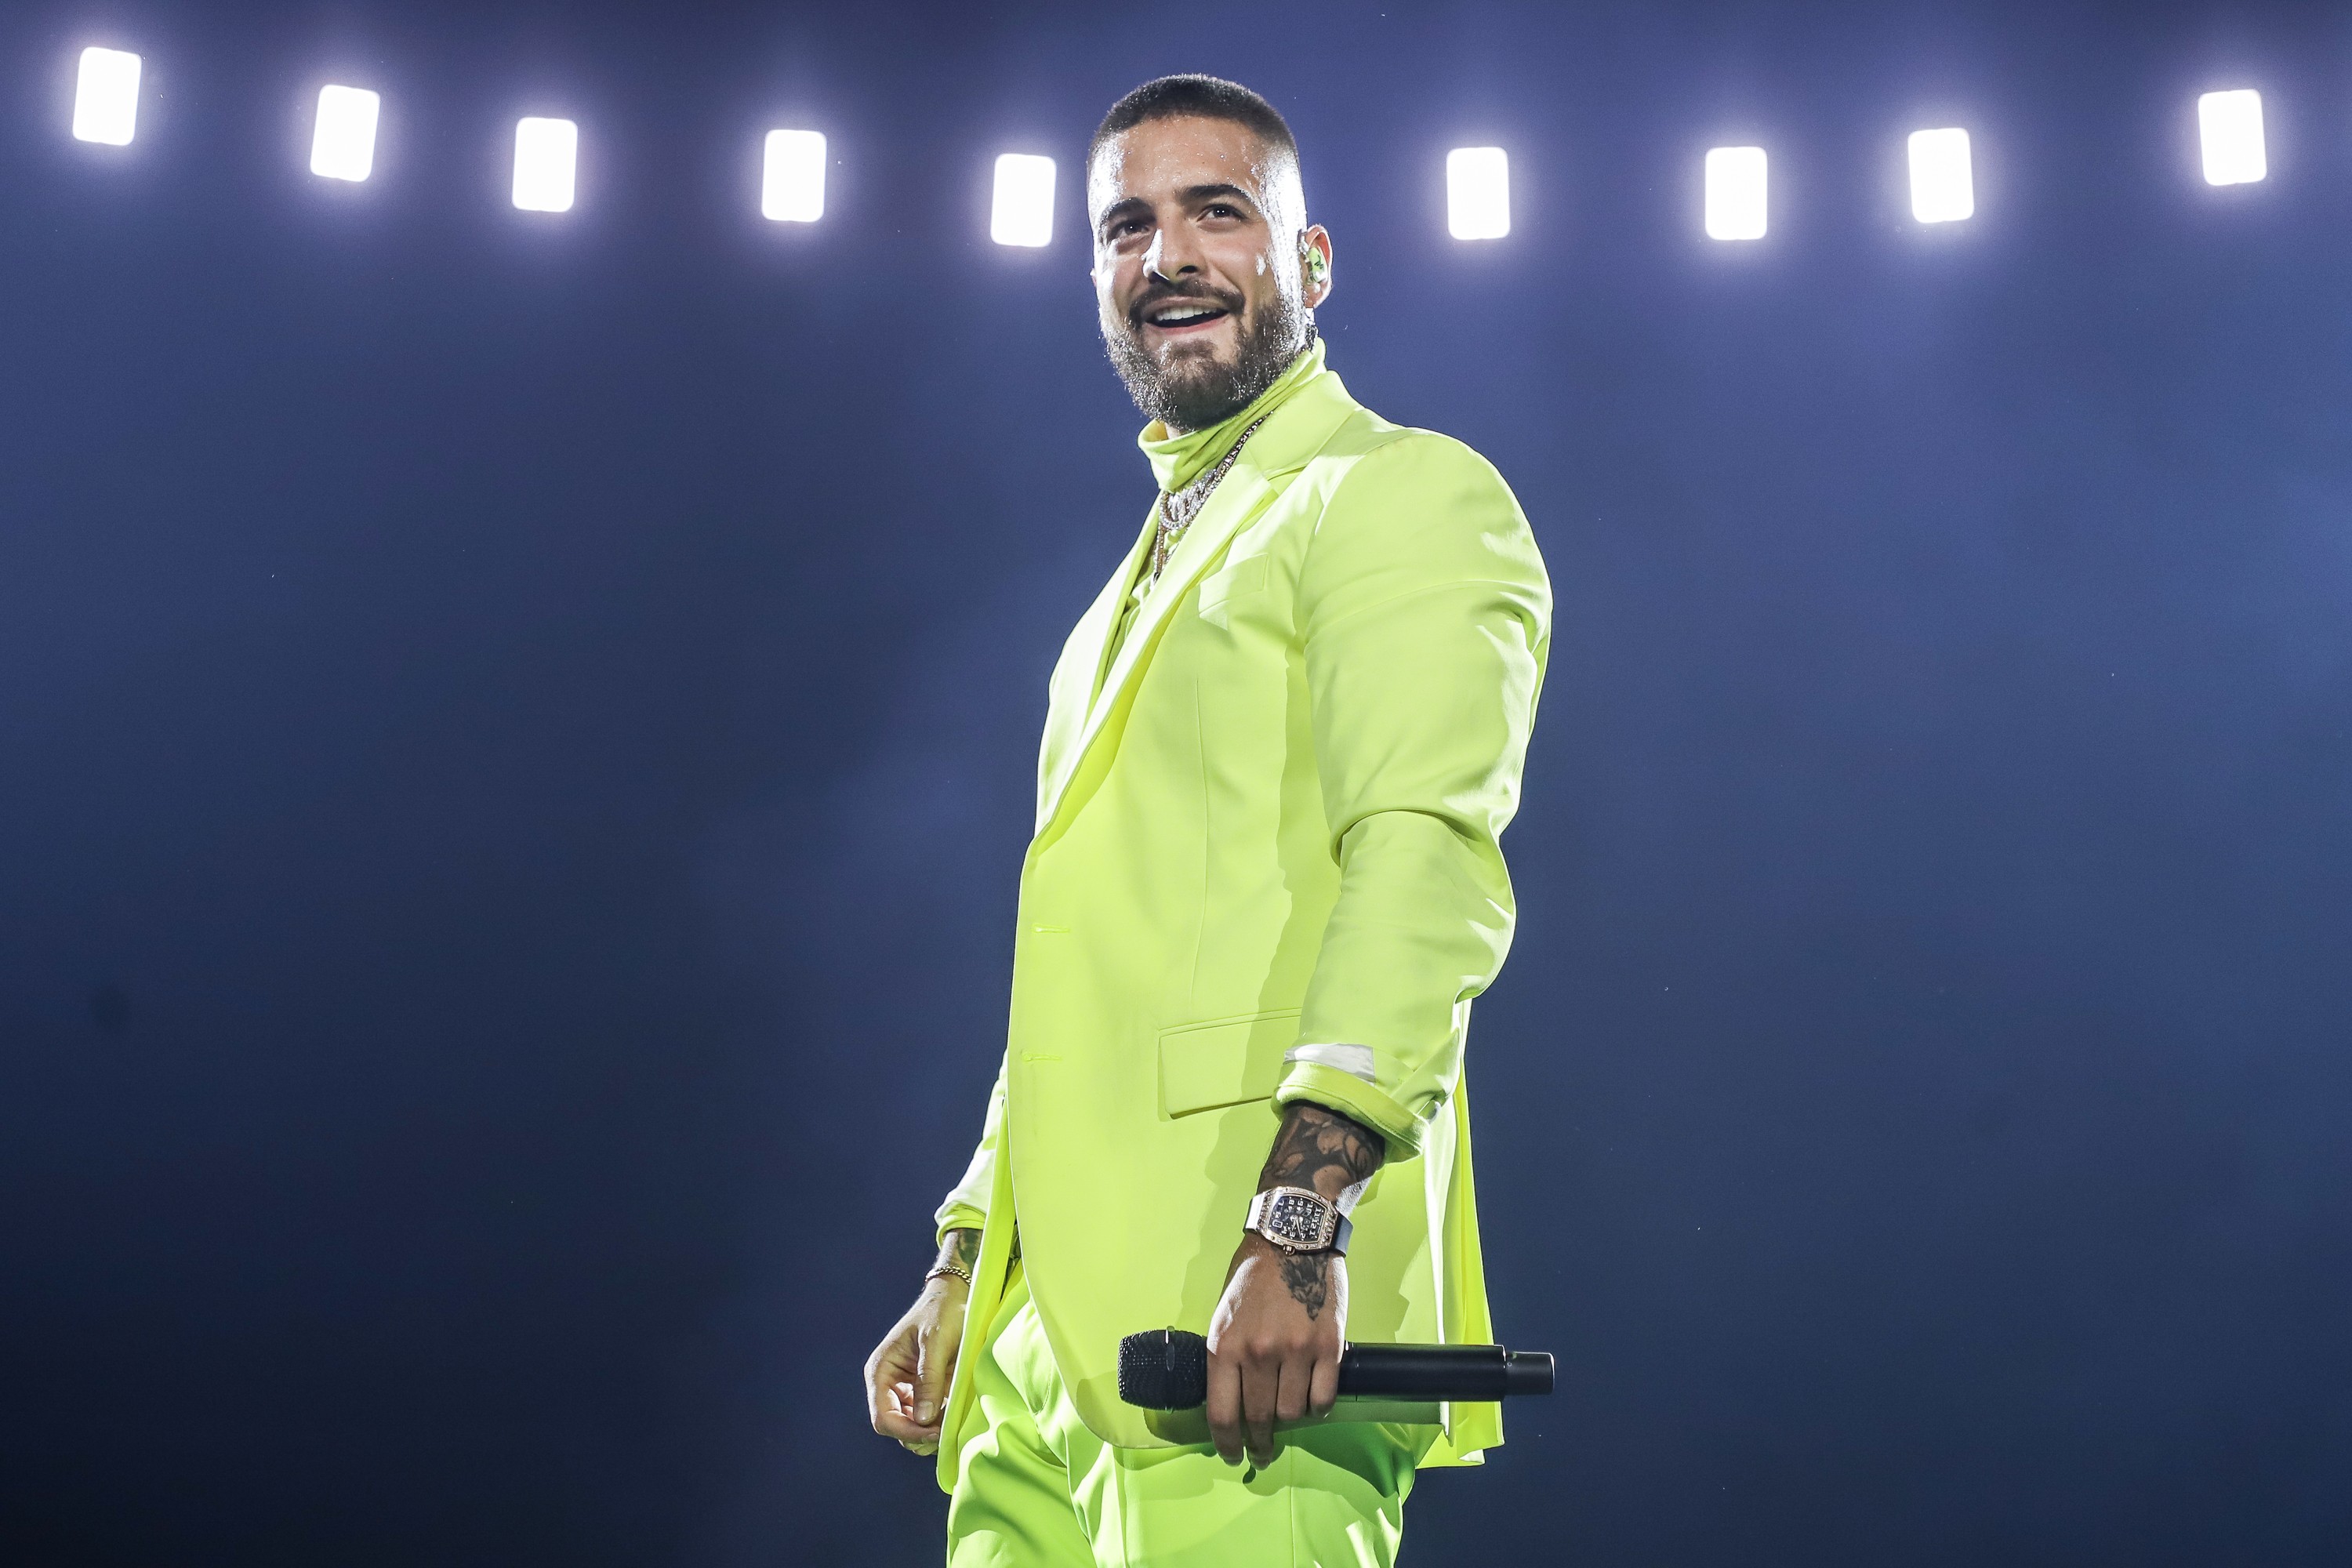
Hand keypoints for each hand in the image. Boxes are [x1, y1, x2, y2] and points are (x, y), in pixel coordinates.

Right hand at [864, 1272, 968, 1455]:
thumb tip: (924, 1419)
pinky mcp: (923, 1391)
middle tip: (947, 1430)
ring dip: (929, 1432)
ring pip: (911, 1427)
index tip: (934, 1432)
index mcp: (881, 1370)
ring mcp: (905, 1389)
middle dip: (919, 1434)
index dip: (906, 1431)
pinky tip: (954, 1414)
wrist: (954, 1296)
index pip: (883, 1417)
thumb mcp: (936, 1342)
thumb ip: (929, 1379)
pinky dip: (938, 1422)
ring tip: (952, 1421)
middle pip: (895, 1427)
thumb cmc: (941, 1312)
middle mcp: (888, 1384)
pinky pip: (926, 1418)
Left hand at [1204, 1233, 1346, 1466]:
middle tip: (1262, 1454)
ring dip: (1290, 1422)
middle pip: (1259, 1420)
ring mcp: (1296, 1351)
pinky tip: (1313, 1401)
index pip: (1222, 1414)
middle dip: (1259, 1445)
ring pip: (1293, 1414)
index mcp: (1224, 1346)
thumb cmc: (1253, 1275)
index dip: (1227, 1444)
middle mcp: (1258, 1353)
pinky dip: (1317, 1407)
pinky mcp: (1328, 1346)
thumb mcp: (1223, 1315)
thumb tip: (1230, 1401)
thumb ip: (1225, 1357)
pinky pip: (1323, 1397)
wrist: (1294, 1235)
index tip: (1232, 1455)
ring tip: (1290, 1417)